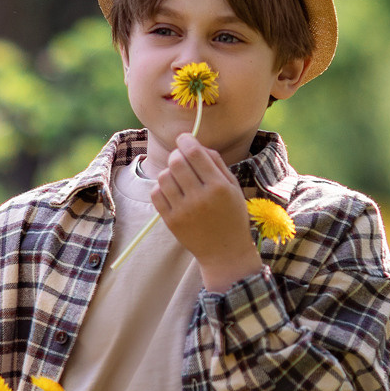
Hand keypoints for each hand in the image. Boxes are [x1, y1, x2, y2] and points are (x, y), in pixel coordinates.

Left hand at [151, 133, 263, 293]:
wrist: (224, 252)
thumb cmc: (231, 216)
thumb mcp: (233, 188)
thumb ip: (216, 163)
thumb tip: (195, 143)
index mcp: (219, 187)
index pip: (195, 153)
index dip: (186, 140)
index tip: (184, 138)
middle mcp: (200, 197)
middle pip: (176, 162)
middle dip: (177, 155)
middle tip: (181, 158)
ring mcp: (183, 210)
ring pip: (164, 176)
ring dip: (169, 172)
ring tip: (178, 178)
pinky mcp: (171, 221)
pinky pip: (156, 193)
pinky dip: (161, 188)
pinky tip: (172, 191)